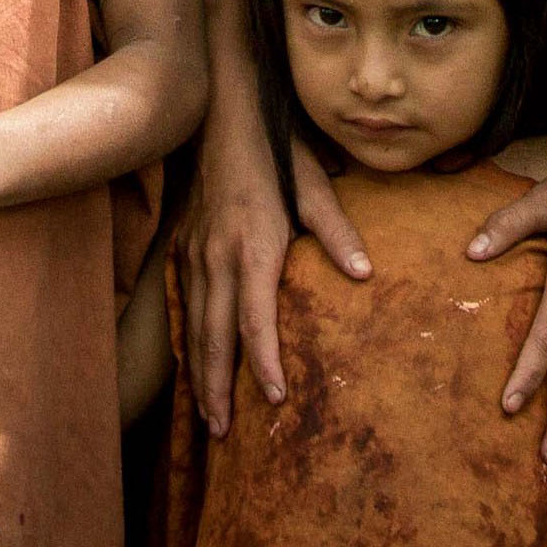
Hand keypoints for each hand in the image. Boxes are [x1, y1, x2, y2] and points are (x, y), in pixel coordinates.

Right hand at [175, 96, 361, 435]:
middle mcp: (216, 258)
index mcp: (253, 248)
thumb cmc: (275, 150)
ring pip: (192, 326)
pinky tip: (193, 363)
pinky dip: (187, 340)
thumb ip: (337, 231)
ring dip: (199, 373)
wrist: (221, 114)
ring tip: (207, 413)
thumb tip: (365, 273)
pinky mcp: (182, 246)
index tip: (276, 398)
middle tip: (223, 432)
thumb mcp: (313, 185)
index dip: (263, 364)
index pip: (255, 322)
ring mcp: (193, 253)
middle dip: (217, 389)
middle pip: (213, 337)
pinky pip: (182, 304)